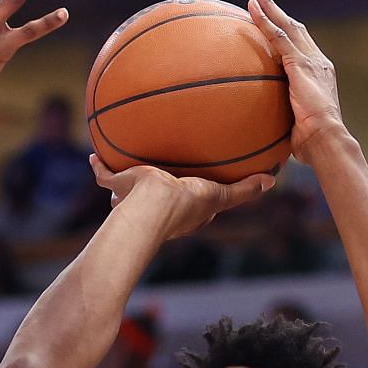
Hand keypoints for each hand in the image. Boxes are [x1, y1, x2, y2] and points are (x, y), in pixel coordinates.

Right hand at [94, 158, 273, 238]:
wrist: (152, 206)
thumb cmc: (185, 204)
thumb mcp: (219, 196)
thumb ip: (243, 191)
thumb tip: (272, 181)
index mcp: (179, 212)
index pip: (188, 204)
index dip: (193, 194)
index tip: (196, 185)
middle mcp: (154, 207)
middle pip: (155, 196)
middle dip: (156, 187)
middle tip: (160, 174)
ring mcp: (133, 199)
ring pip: (128, 188)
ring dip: (125, 179)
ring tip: (126, 161)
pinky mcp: (117, 187)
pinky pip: (105, 174)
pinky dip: (99, 166)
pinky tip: (94, 154)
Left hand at [248, 0, 345, 160]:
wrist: (327, 141)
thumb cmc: (311, 143)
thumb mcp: (294, 125)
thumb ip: (282, 117)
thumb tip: (263, 130)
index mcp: (317, 73)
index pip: (299, 45)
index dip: (284, 29)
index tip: (269, 18)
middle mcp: (317, 61)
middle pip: (295, 27)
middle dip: (277, 8)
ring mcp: (311, 61)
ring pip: (287, 25)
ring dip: (270, 6)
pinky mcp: (301, 65)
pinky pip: (279, 37)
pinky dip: (265, 21)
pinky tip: (252, 9)